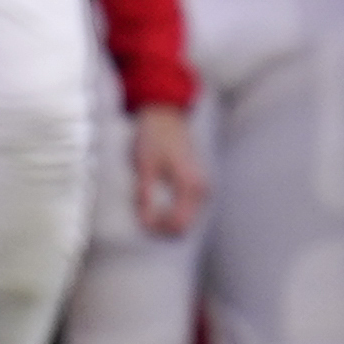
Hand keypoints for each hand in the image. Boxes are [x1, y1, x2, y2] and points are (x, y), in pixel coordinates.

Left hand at [129, 100, 209, 238]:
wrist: (166, 114)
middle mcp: (202, 188)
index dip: (159, 229)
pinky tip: (158, 204)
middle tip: (143, 219)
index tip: (141, 222)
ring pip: (188, 218)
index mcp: (190, 185)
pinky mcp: (198, 183)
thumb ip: (146, 197)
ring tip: (148, 211)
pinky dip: (174, 212)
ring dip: (168, 220)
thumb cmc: (154, 136)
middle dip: (164, 228)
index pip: (179, 224)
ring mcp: (202, 186)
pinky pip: (189, 208)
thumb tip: (146, 224)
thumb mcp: (145, 167)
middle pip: (186, 225)